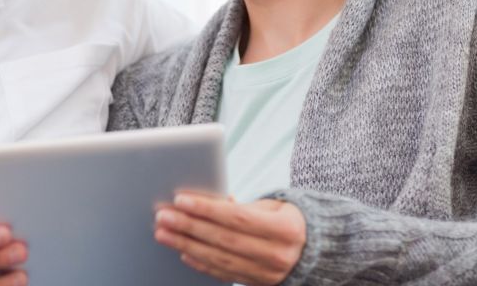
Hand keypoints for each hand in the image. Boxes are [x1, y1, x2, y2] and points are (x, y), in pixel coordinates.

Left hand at [154, 192, 305, 285]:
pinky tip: (183, 252)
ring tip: (164, 234)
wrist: (312, 251)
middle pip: (224, 239)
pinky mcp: (257, 284)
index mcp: (285, 228)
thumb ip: (241, 206)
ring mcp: (267, 273)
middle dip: (189, 227)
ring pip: (220, 259)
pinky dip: (201, 263)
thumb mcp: (273, 207)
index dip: (207, 209)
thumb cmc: (286, 220)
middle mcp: (278, 254)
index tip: (180, 200)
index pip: (238, 217)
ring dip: (187, 245)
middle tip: (163, 217)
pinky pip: (223, 274)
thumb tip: (205, 201)